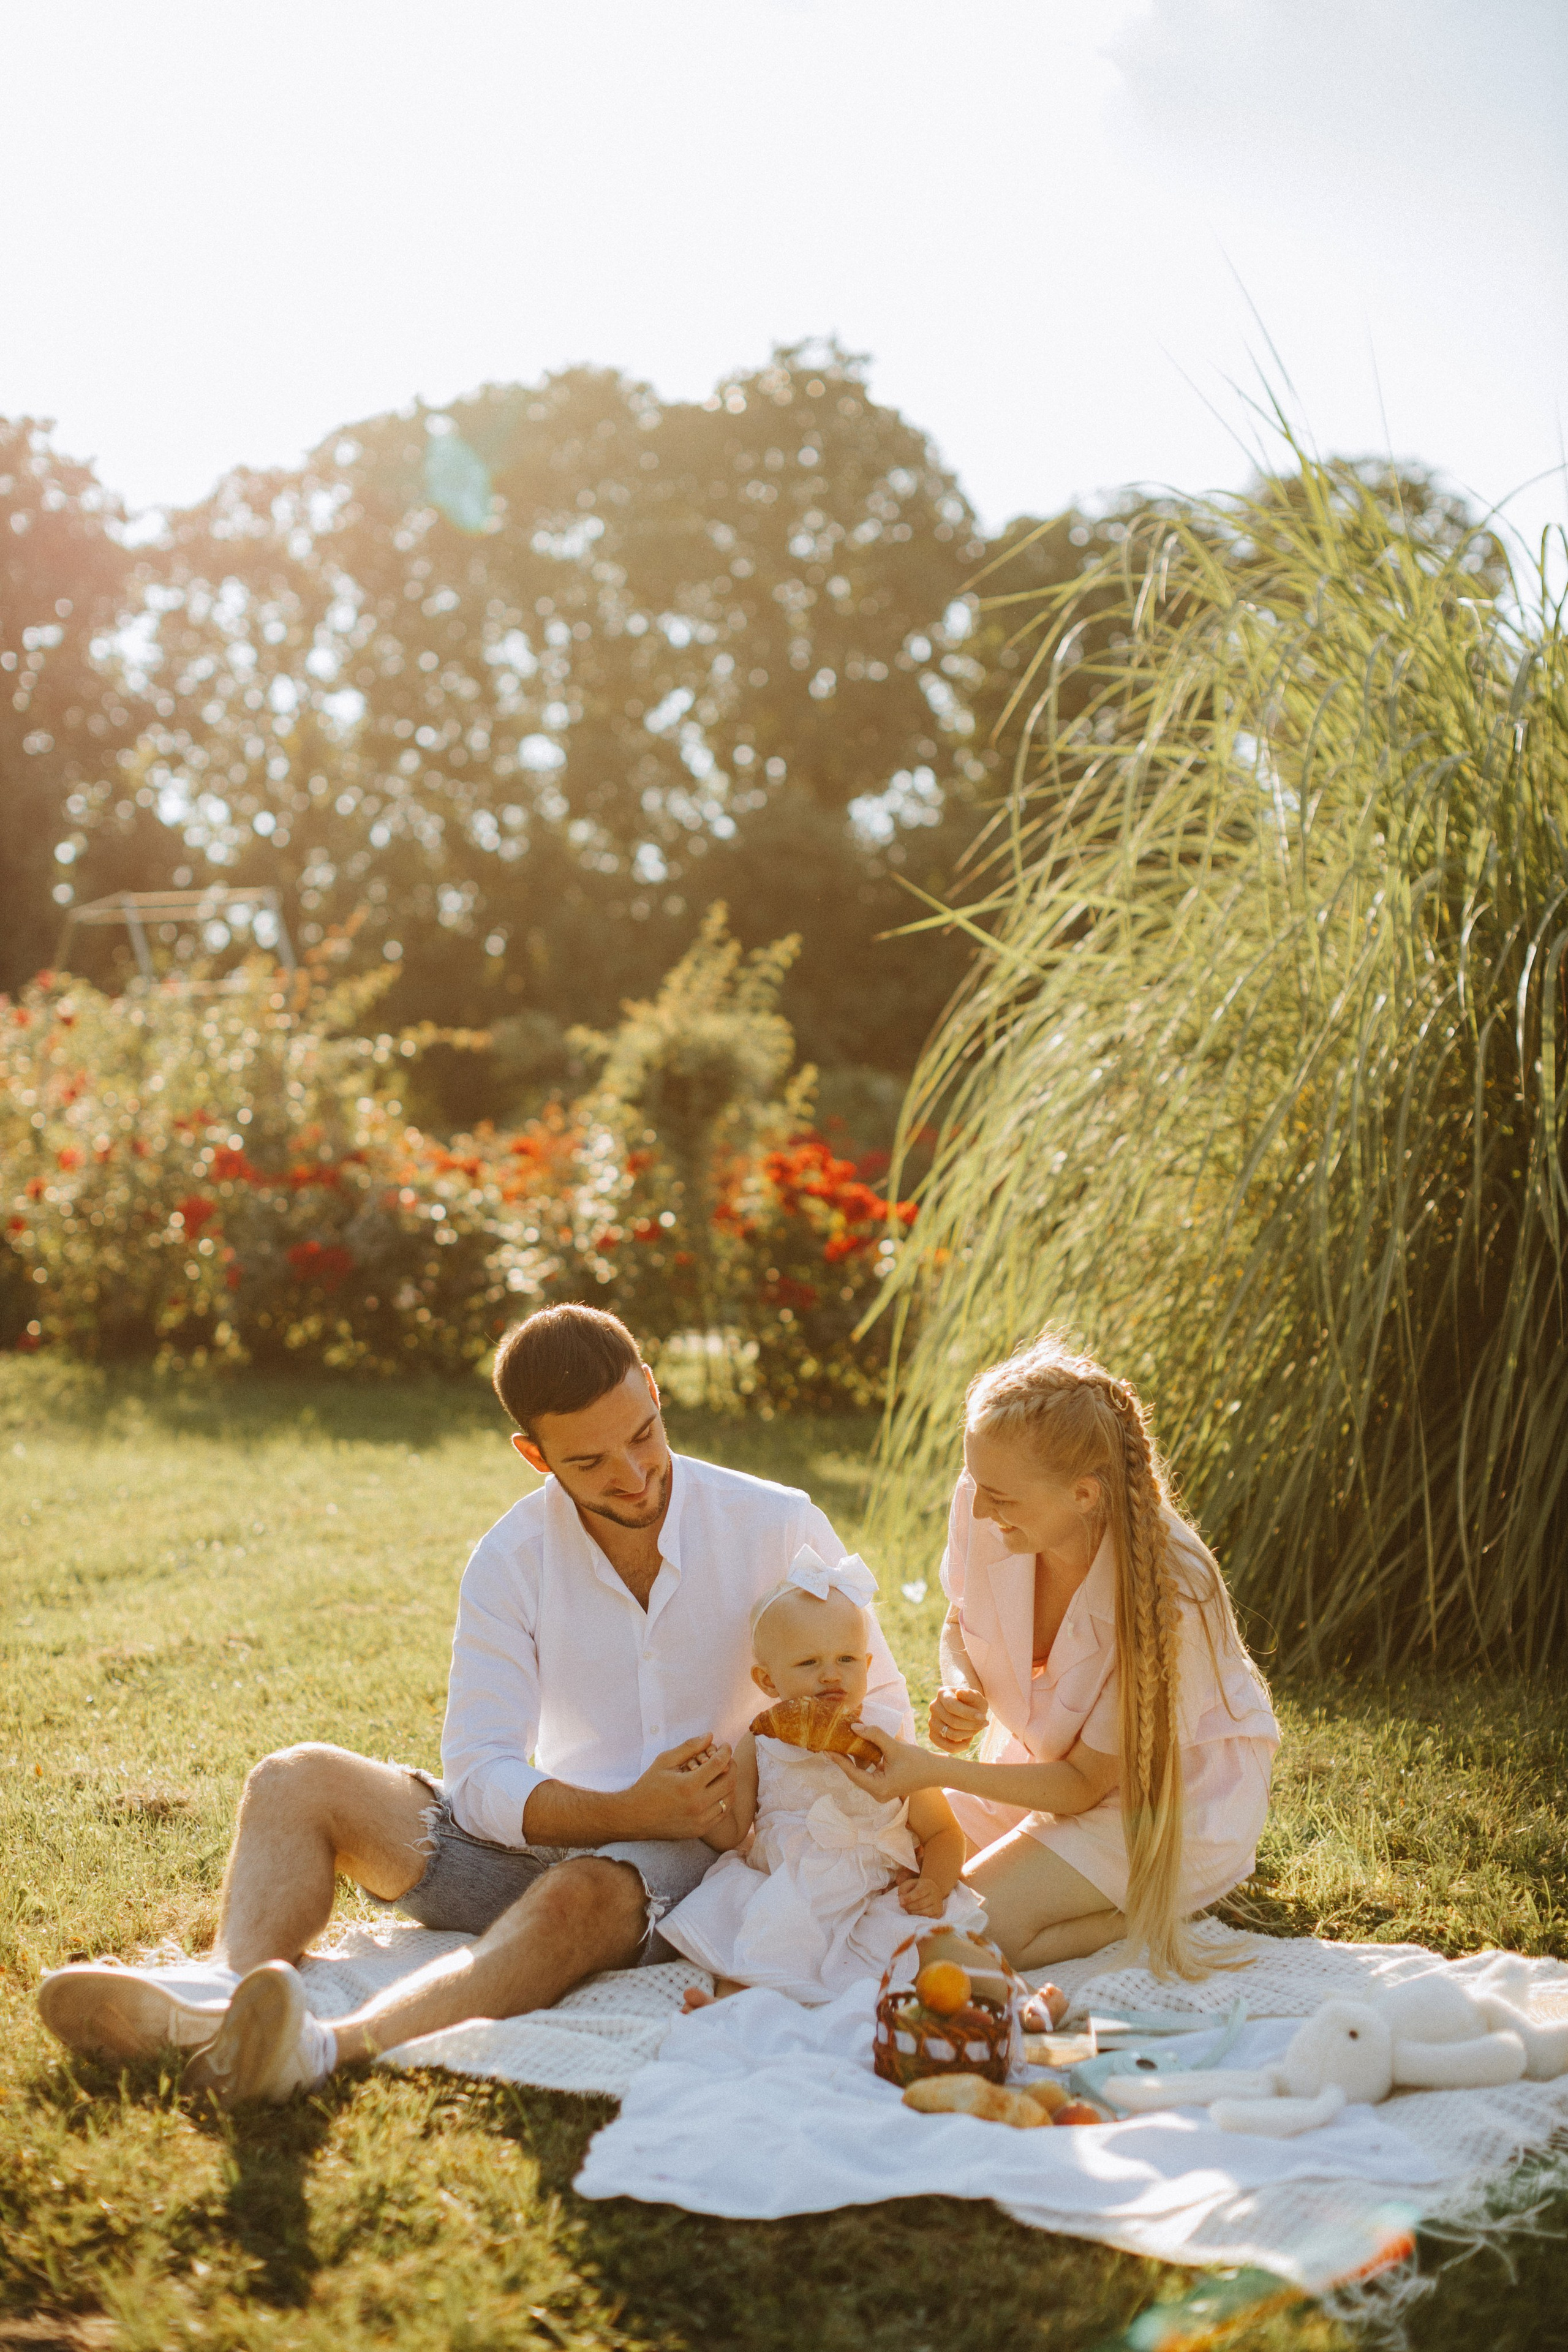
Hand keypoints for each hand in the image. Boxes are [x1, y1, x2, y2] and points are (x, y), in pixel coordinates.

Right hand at [620, 1736, 735, 1838]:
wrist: (635, 1817)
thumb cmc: (649, 1786)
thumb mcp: (665, 1761)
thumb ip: (689, 1747)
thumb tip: (710, 1736)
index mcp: (688, 1786)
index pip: (719, 1764)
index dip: (726, 1751)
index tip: (725, 1745)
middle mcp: (697, 1805)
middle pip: (730, 1782)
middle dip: (732, 1766)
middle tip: (726, 1759)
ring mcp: (700, 1820)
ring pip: (729, 1799)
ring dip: (730, 1783)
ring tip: (723, 1774)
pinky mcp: (699, 1830)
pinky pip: (722, 1814)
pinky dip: (724, 1800)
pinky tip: (718, 1790)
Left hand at [830, 1723, 940, 1797]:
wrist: (936, 1771)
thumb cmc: (918, 1761)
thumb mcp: (895, 1747)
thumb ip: (875, 1735)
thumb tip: (854, 1727)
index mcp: (878, 1788)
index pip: (852, 1773)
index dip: (839, 1760)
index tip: (826, 1749)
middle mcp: (877, 1793)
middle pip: (855, 1773)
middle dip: (844, 1757)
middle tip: (831, 1742)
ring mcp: (881, 1790)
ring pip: (861, 1772)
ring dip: (854, 1757)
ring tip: (842, 1741)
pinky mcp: (885, 1785)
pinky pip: (869, 1772)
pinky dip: (864, 1760)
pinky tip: (859, 1746)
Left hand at [897, 1873, 946, 1917]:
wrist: (931, 1892)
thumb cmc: (917, 1888)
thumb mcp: (909, 1884)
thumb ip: (903, 1890)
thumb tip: (902, 1901)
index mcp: (928, 1884)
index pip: (918, 1893)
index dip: (908, 1898)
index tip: (900, 1902)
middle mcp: (936, 1894)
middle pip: (920, 1904)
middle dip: (909, 1906)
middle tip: (903, 1906)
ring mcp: (938, 1904)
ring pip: (923, 1913)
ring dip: (912, 1912)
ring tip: (908, 1909)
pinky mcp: (938, 1914)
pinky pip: (927, 1918)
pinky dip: (918, 1917)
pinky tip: (915, 1912)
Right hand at [928, 1685, 988, 1753]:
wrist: (967, 1708)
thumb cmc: (972, 1702)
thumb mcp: (976, 1696)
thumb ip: (970, 1694)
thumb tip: (960, 1693)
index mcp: (943, 1693)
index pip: (952, 1706)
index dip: (968, 1714)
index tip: (982, 1717)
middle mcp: (934, 1707)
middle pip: (953, 1722)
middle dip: (973, 1725)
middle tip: (984, 1723)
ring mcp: (932, 1722)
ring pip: (952, 1734)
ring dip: (969, 1734)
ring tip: (976, 1729)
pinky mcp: (933, 1735)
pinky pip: (948, 1747)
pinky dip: (962, 1746)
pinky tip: (969, 1739)